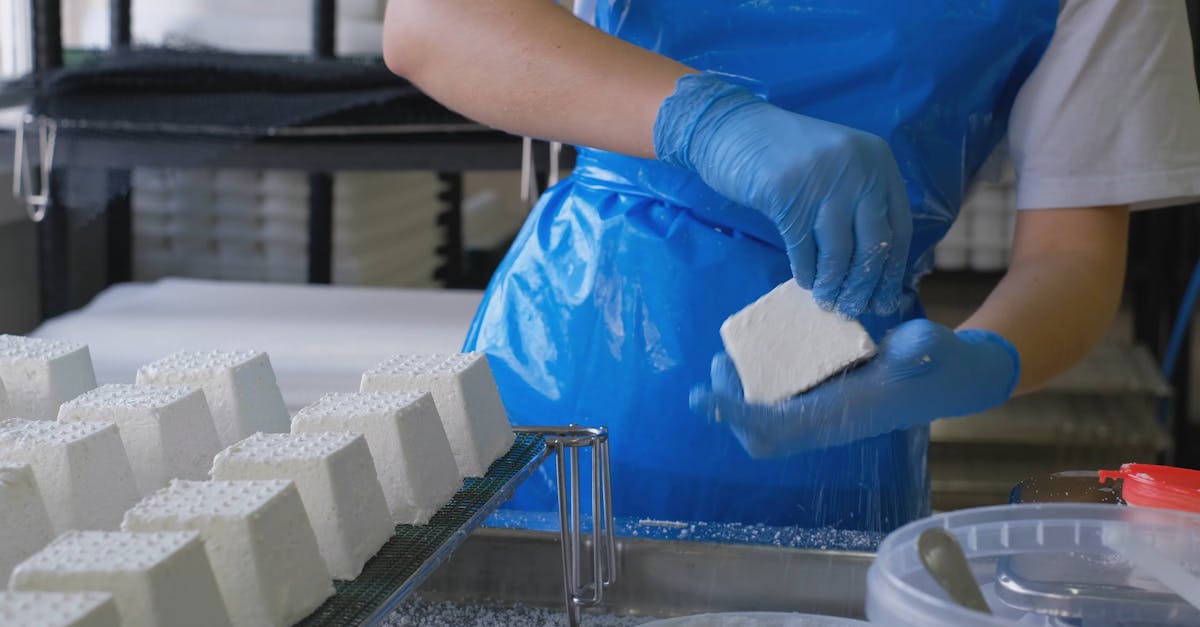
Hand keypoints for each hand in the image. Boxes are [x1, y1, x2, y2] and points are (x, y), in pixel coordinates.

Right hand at [655, 73, 911, 317]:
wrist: (732, 129)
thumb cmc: (783, 153)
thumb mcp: (836, 167)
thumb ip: (858, 200)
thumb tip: (875, 266)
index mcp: (878, 161)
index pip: (899, 226)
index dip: (892, 269)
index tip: (884, 300)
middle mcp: (859, 168)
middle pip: (874, 242)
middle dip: (864, 284)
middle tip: (854, 310)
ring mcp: (823, 179)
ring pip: (840, 250)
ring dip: (833, 284)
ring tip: (827, 302)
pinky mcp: (788, 193)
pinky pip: (803, 247)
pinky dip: (806, 270)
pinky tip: (805, 281)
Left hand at [689, 319, 1020, 456]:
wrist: (948, 376)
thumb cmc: (936, 363)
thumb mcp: (930, 348)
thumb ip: (921, 348)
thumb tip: (914, 348)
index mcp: (843, 415)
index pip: (778, 425)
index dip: (737, 413)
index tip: (704, 395)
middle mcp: (828, 422)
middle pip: (762, 436)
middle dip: (731, 409)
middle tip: (721, 364)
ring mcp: (824, 414)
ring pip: (767, 423)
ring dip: (740, 398)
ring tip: (729, 359)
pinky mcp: (824, 401)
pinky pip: (780, 404)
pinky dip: (759, 387)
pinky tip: (757, 355)